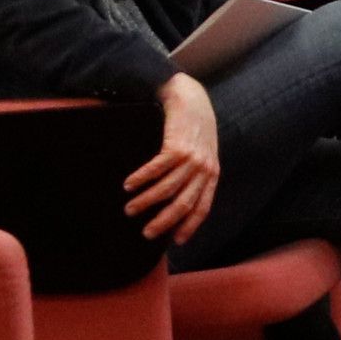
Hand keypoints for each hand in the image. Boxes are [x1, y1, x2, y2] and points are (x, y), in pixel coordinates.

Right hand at [125, 73, 223, 242]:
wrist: (192, 98)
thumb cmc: (194, 129)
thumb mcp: (203, 154)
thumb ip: (197, 175)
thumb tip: (179, 199)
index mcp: (212, 175)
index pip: (202, 208)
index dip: (189, 226)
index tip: (176, 241)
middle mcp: (204, 169)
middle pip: (183, 204)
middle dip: (163, 221)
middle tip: (146, 233)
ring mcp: (191, 158)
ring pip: (167, 189)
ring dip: (146, 201)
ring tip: (130, 209)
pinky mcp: (176, 146)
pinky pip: (156, 169)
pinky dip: (141, 179)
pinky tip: (128, 186)